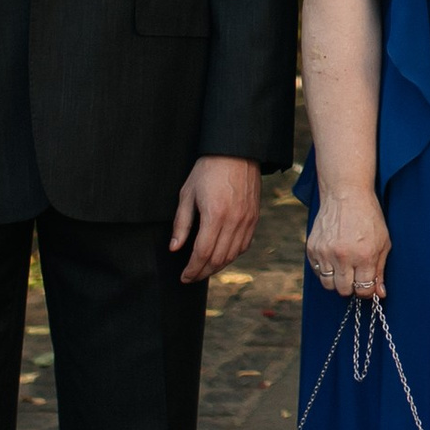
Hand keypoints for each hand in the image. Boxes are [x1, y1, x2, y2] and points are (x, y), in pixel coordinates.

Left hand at [169, 155, 262, 283]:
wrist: (236, 152)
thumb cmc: (208, 170)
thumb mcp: (187, 194)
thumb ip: (181, 224)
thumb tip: (175, 248)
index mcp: (215, 215)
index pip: (203, 253)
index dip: (192, 269)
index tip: (184, 277)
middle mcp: (234, 221)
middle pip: (218, 259)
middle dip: (202, 272)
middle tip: (191, 277)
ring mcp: (247, 220)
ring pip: (233, 255)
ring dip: (217, 267)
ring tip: (204, 269)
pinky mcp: (254, 218)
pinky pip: (244, 245)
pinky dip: (232, 256)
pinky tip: (221, 256)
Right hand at [307, 184, 389, 298]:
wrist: (346, 193)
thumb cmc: (368, 217)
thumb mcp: (383, 242)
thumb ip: (380, 270)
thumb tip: (380, 294)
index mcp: (364, 255)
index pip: (363, 290)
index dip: (367, 290)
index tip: (367, 284)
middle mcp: (343, 256)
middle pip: (343, 290)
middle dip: (351, 286)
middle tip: (355, 275)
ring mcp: (325, 252)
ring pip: (328, 284)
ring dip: (337, 280)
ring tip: (344, 266)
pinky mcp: (312, 248)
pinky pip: (317, 271)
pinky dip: (325, 269)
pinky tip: (333, 257)